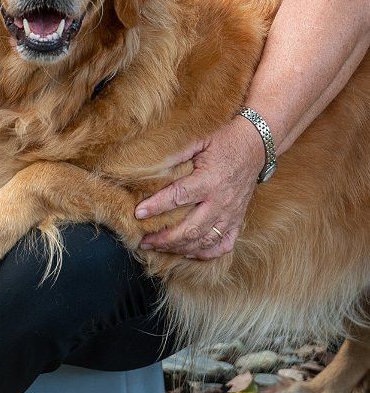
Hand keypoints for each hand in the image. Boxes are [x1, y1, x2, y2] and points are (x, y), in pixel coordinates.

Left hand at [135, 116, 265, 258]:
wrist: (255, 146)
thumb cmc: (223, 140)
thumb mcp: (200, 140)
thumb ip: (177, 153)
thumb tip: (151, 163)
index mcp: (209, 180)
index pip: (178, 197)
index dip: (156, 206)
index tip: (138, 214)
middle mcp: (220, 202)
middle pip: (190, 229)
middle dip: (164, 238)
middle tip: (144, 240)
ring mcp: (230, 214)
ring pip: (204, 241)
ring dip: (179, 248)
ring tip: (159, 247)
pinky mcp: (237, 220)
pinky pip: (223, 245)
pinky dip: (205, 253)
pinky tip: (189, 252)